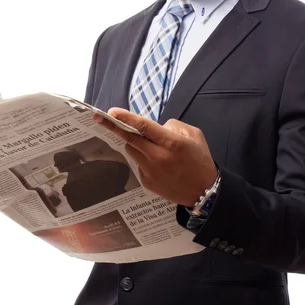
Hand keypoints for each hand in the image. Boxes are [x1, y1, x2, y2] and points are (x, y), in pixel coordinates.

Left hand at [94, 108, 217, 206]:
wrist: (204, 192)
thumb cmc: (200, 161)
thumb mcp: (195, 136)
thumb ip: (174, 126)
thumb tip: (156, 126)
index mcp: (172, 143)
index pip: (144, 127)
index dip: (126, 118)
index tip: (111, 112)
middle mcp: (158, 157)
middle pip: (130, 139)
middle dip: (114, 127)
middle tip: (100, 117)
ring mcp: (151, 172)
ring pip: (131, 150)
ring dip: (134, 143)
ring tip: (148, 145)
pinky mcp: (147, 182)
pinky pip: (138, 164)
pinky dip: (142, 158)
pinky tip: (157, 164)